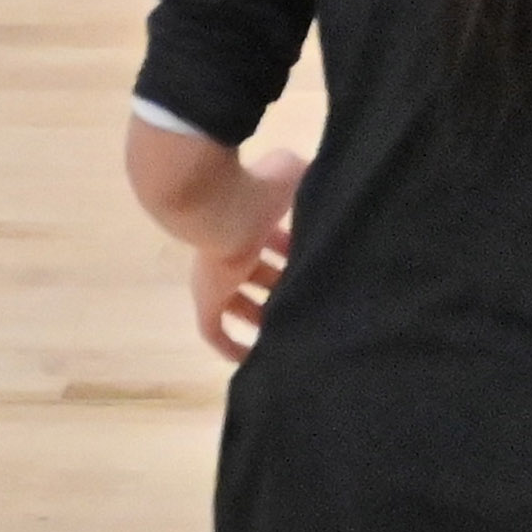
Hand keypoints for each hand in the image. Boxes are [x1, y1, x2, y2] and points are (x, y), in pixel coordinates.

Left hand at [132, 120, 304, 360]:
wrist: (214, 202)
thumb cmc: (254, 186)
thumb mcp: (291, 172)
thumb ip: (305, 174)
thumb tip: (325, 179)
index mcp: (250, 219)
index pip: (271, 239)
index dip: (291, 248)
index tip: (313, 258)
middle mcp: (232, 248)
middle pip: (256, 273)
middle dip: (279, 285)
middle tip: (306, 300)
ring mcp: (217, 276)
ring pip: (240, 302)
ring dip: (263, 316)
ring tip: (291, 331)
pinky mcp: (207, 299)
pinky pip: (215, 331)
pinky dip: (231, 345)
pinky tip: (252, 360)